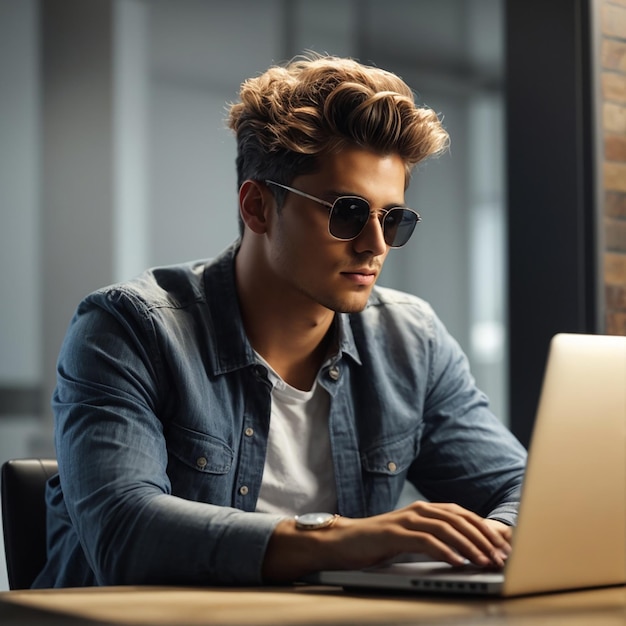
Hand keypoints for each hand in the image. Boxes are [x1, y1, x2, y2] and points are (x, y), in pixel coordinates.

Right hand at [262, 501, 512, 582]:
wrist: (344, 542)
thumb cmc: (380, 543)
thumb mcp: (413, 539)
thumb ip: (436, 539)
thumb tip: (468, 551)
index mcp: (426, 510)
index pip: (463, 515)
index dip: (486, 529)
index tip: (504, 546)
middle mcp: (419, 510)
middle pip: (459, 519)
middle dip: (483, 538)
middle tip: (501, 557)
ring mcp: (406, 520)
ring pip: (446, 528)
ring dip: (469, 545)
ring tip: (485, 561)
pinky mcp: (394, 533)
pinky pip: (424, 540)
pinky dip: (444, 551)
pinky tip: (457, 562)